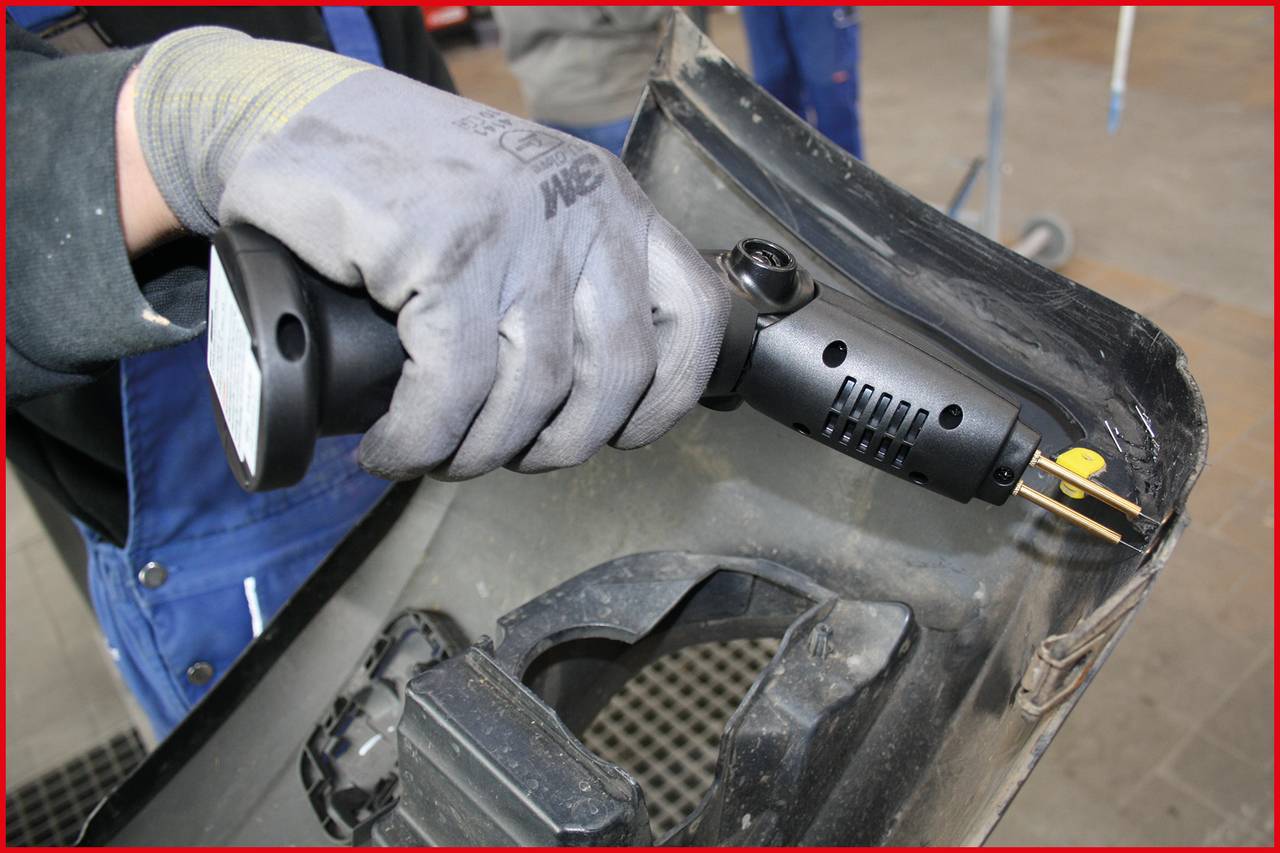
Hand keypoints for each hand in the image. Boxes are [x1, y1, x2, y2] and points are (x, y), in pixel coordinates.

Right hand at [133, 28, 728, 479]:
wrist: (289, 115)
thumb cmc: (402, 179)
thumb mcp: (519, 208)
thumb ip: (568, 274)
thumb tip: (592, 396)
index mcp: (610, 202)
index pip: (692, 314)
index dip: (667, 397)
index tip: (624, 434)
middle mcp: (579, 210)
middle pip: (613, 378)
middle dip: (556, 445)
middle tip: (502, 453)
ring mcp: (515, 230)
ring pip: (530, 396)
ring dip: (475, 452)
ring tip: (434, 451)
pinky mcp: (444, 252)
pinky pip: (452, 392)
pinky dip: (418, 441)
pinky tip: (391, 448)